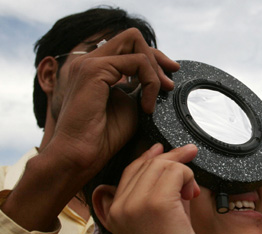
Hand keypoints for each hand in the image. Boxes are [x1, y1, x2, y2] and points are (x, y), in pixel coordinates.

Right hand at [45, 28, 179, 180]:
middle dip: (157, 57)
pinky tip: (146, 106)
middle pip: (132, 38)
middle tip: (168, 83)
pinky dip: (150, 82)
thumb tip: (158, 78)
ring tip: (157, 96)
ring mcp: (90, 63)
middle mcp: (90, 61)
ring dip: (154, 70)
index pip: (128, 47)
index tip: (168, 79)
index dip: (153, 59)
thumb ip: (139, 87)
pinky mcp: (94, 70)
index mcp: (96, 69)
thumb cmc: (103, 138)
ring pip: (135, 43)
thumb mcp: (130, 105)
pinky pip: (137, 62)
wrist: (81, 155)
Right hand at [94, 144, 207, 233]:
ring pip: (163, 164)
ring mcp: (136, 204)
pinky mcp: (156, 204)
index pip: (130, 171)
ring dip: (183, 171)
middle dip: (173, 157)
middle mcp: (120, 205)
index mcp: (116, 211)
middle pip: (147, 164)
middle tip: (190, 153)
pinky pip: (176, 171)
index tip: (165, 149)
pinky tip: (192, 194)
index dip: (149, 156)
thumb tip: (176, 169)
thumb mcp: (159, 221)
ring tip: (191, 192)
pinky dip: (189, 177)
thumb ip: (162, 195)